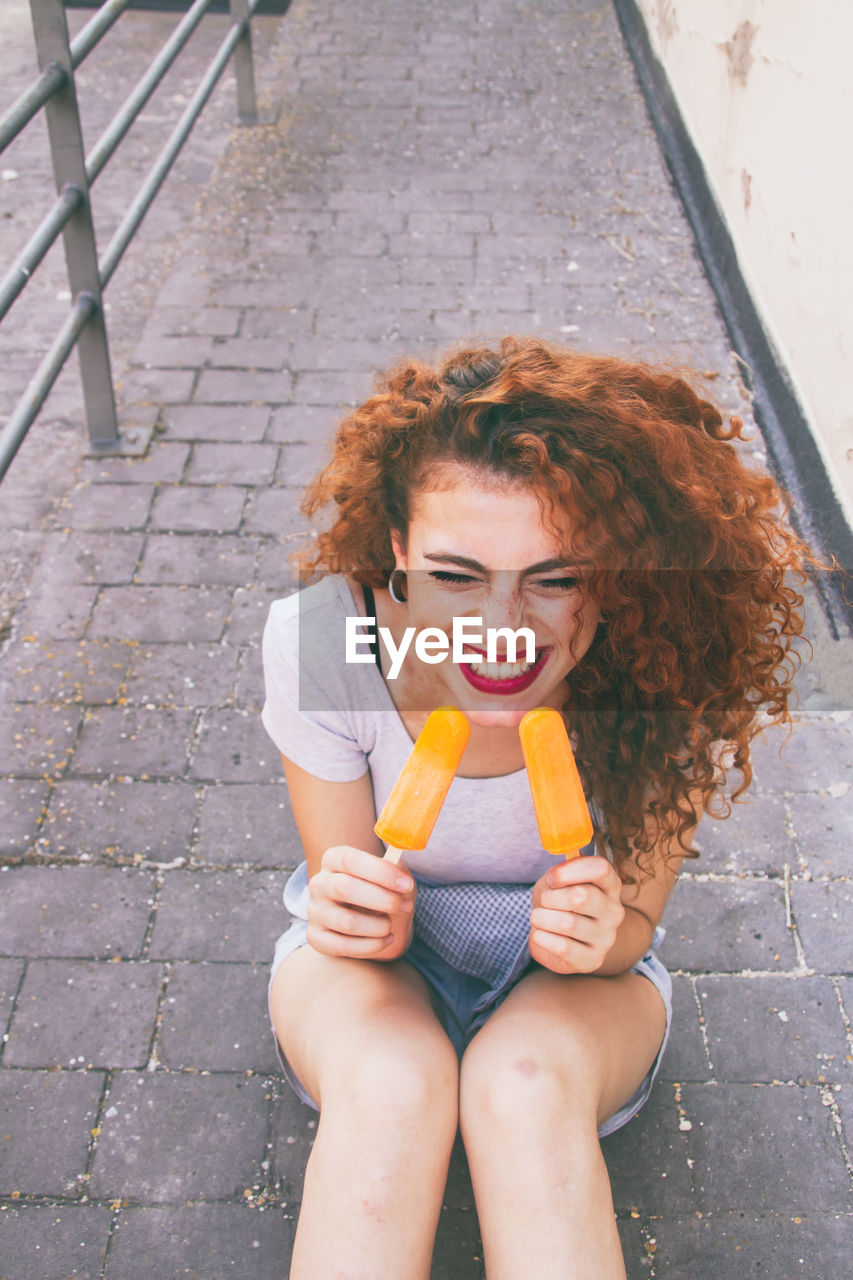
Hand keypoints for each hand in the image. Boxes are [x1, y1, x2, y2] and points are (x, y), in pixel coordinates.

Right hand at [307, 845, 416, 961]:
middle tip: (404, 906)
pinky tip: (386, 939)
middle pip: (344, 888)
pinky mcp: (316, 937)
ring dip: (378, 926)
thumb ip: (397, 871)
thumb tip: (401, 876)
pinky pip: (342, 946)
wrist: (373, 922)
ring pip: (346, 922)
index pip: (351, 860)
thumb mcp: (393, 876)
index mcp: (335, 859)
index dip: (381, 872)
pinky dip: (371, 946)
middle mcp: (320, 883)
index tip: (406, 884)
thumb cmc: (384, 892)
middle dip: (382, 900)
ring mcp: (315, 911)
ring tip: (391, 925)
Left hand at [529, 856, 624, 973]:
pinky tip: (541, 935)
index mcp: (609, 885)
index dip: (569, 870)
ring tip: (539, 918)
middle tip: (544, 901)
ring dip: (542, 918)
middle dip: (551, 897)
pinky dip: (543, 938)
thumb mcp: (559, 882)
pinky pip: (562, 947)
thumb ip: (560, 873)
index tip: (552, 877)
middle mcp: (614, 911)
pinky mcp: (593, 959)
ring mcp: (607, 937)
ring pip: (567, 923)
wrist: (561, 939)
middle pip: (581, 896)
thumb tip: (556, 874)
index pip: (600, 868)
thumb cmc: (559, 904)